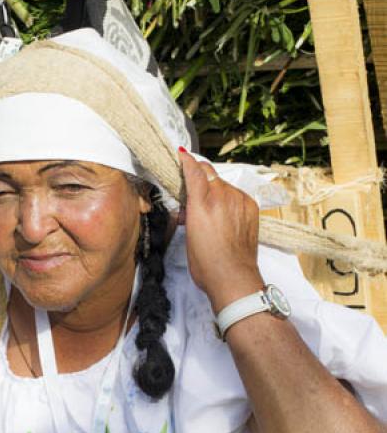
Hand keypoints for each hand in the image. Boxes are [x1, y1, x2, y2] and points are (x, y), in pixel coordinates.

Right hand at [178, 149, 263, 313]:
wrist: (234, 277)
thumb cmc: (206, 263)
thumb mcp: (189, 236)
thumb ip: (190, 212)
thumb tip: (190, 205)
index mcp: (202, 204)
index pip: (195, 171)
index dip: (187, 160)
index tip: (182, 154)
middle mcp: (222, 197)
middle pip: (210, 174)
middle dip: (199, 178)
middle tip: (193, 192)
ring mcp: (239, 200)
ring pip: (223, 184)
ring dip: (215, 191)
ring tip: (211, 213)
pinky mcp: (251, 207)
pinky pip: (236, 194)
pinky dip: (229, 199)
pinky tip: (225, 217)